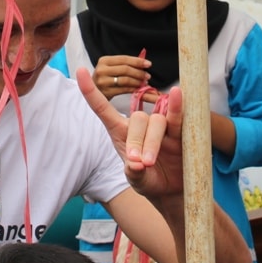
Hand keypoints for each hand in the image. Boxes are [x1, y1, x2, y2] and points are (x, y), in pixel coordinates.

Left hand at [78, 68, 182, 200]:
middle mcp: (141, 126)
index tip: (80, 71)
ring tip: (149, 162)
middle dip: (136, 141)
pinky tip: (177, 95)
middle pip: (137, 119)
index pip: (104, 109)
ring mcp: (162, 127)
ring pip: (156, 121)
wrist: (172, 191)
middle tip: (140, 163)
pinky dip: (176, 107)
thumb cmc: (149, 180)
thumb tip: (136, 165)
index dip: (91, 91)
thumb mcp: (138, 181)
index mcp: (121, 133)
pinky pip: (178, 117)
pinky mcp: (180, 131)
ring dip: (152, 141)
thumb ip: (134, 175)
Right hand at [93, 54, 151, 98]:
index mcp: (104, 60)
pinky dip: (133, 89)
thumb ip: (125, 64)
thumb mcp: (111, 68)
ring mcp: (103, 81)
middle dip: (139, 72)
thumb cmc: (105, 78)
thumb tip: (143, 62)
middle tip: (147, 76)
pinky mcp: (106, 92)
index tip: (148, 64)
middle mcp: (101, 70)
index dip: (137, 61)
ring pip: (125, 80)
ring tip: (144, 83)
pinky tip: (138, 89)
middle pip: (125, 69)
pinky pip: (124, 89)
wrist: (93, 92)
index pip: (124, 59)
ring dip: (138, 81)